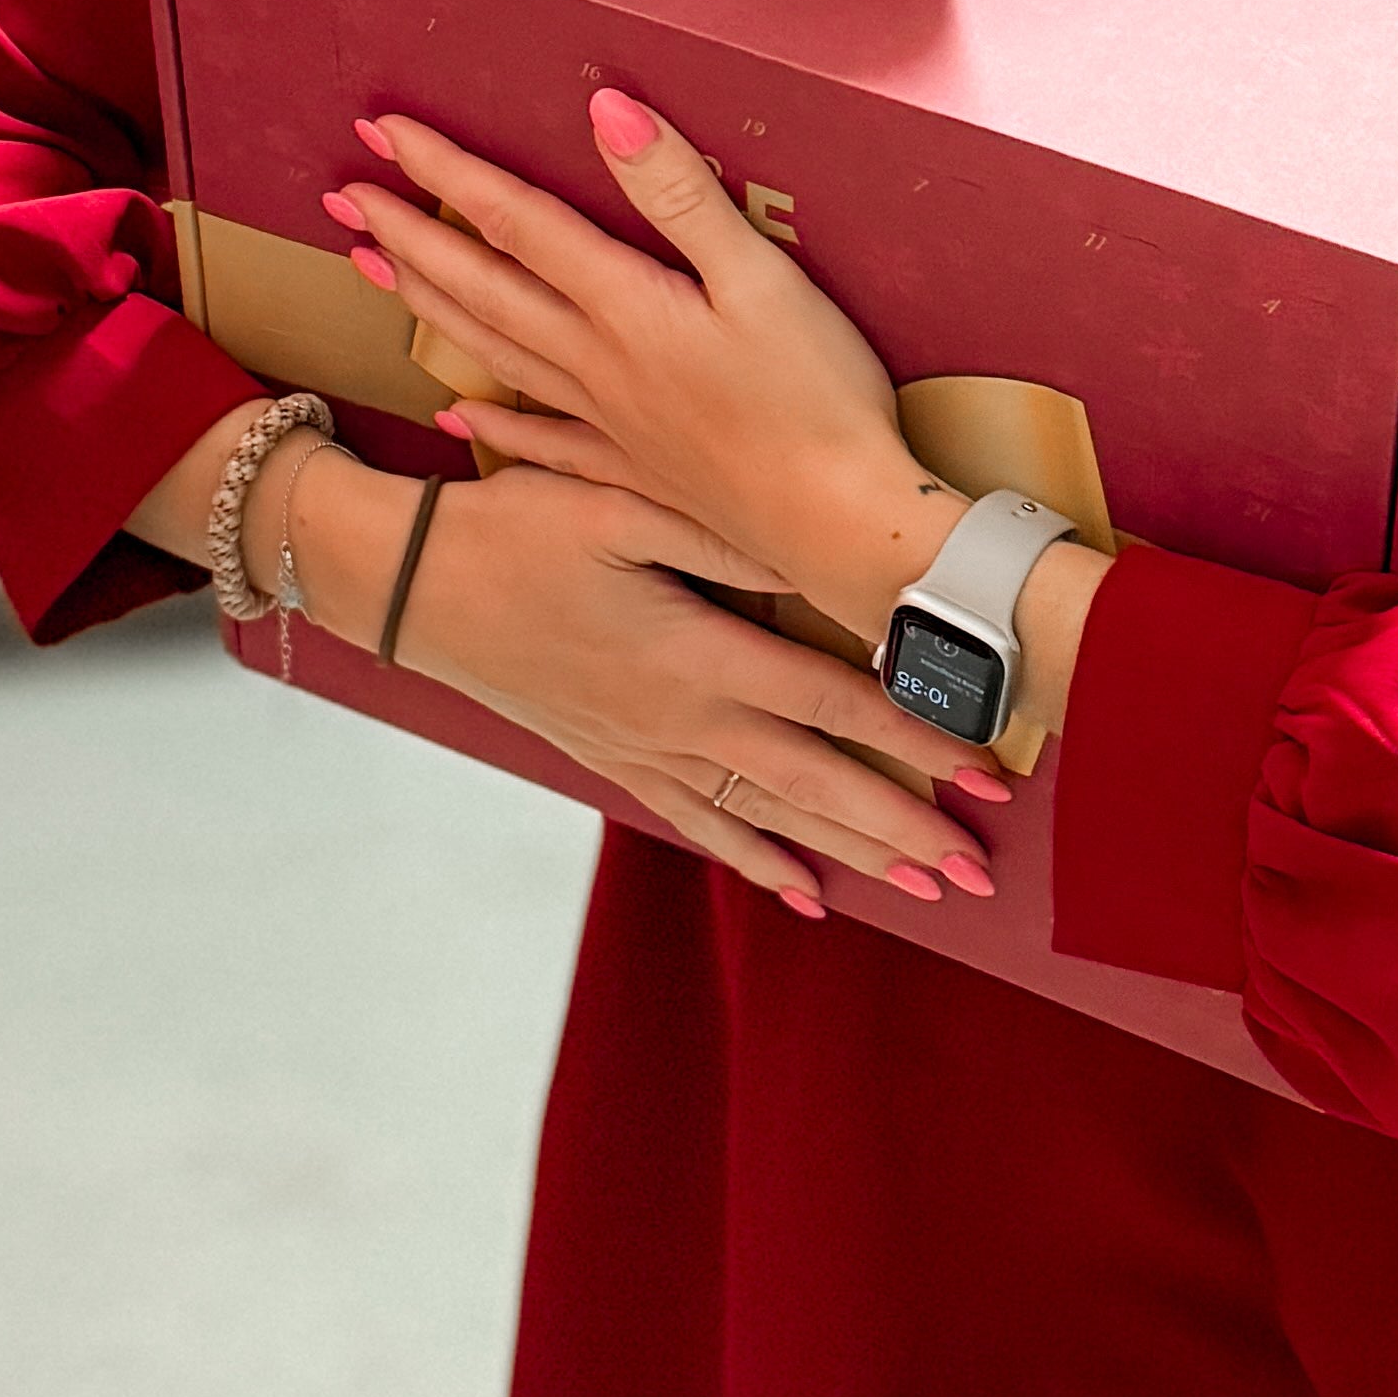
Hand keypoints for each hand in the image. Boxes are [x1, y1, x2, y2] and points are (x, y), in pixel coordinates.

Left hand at [328, 87, 962, 652]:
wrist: (836, 527)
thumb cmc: (816, 399)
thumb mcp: (761, 275)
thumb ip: (679, 192)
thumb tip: (606, 110)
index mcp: (624, 306)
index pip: (514, 221)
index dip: (445, 171)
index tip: (384, 132)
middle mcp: (596, 361)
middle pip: (481, 285)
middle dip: (407, 234)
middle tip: (342, 197)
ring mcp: (607, 420)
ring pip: (492, 350)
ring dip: (425, 305)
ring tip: (370, 271)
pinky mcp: (630, 468)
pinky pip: (537, 439)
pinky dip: (489, 421)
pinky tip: (455, 412)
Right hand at [395, 464, 999, 923]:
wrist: (410, 586)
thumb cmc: (516, 525)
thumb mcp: (617, 502)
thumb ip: (722, 533)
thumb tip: (819, 558)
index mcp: (694, 652)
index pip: (831, 703)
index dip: (916, 738)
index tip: (987, 770)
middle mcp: (678, 719)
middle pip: (815, 783)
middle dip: (904, 828)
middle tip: (980, 874)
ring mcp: (645, 750)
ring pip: (769, 814)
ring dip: (852, 854)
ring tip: (927, 890)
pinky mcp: (615, 761)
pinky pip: (700, 823)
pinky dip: (757, 859)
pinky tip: (806, 894)